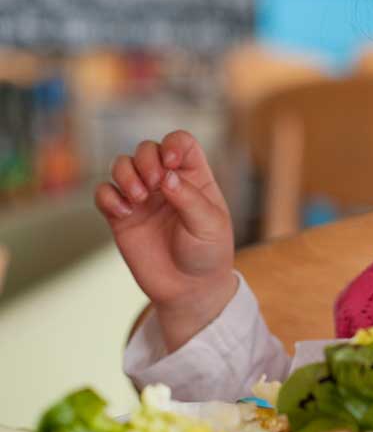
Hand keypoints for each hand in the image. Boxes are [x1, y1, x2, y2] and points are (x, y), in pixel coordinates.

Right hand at [94, 130, 236, 350]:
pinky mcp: (122, 217)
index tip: (170, 162)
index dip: (172, 144)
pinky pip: (103, 194)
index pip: (180, 142)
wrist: (189, 288)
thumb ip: (189, 198)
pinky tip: (123, 213)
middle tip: (153, 187)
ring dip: (124, 174)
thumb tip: (166, 176)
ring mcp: (143, 198)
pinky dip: (108, 197)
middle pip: (147, 149)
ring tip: (138, 198)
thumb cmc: (208, 252)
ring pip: (121, 165)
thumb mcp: (209, 224)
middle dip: (146, 160)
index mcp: (194, 176)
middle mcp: (166, 182)